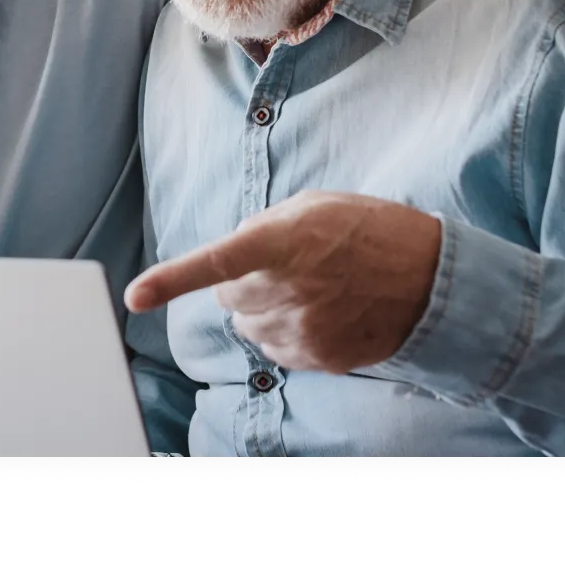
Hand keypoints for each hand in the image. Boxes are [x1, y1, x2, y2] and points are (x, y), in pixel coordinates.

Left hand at [124, 192, 443, 374]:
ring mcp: (302, 329)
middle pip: (226, 297)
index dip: (170, 280)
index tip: (135, 297)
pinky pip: (277, 351)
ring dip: (265, 309)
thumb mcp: (315, 205)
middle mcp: (286, 289)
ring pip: (249, 326)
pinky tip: (322, 312)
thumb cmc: (370, 231)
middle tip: (285, 266)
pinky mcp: (317, 358)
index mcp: (282, 242)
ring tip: (311, 288)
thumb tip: (236, 246)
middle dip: (242, 282)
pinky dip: (289, 333)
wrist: (430, 279)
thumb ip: (265, 224)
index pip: (215, 262)